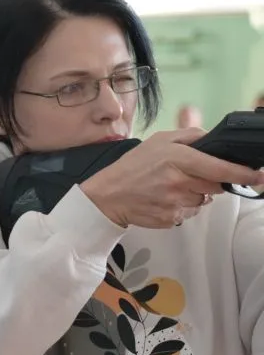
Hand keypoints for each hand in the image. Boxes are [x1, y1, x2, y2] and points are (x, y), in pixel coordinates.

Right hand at [79, 129, 263, 228]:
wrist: (107, 196)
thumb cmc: (132, 166)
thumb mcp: (158, 140)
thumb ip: (189, 135)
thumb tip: (212, 137)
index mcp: (177, 159)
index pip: (220, 168)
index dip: (243, 173)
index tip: (259, 176)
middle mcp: (178, 182)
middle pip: (215, 186)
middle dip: (209, 181)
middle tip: (187, 176)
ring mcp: (174, 203)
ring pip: (202, 200)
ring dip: (194, 194)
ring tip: (170, 188)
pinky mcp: (170, 219)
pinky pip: (187, 213)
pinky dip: (180, 207)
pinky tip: (163, 200)